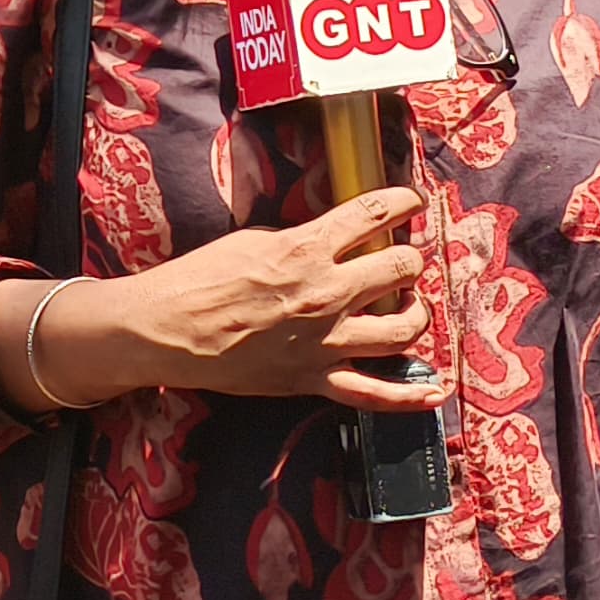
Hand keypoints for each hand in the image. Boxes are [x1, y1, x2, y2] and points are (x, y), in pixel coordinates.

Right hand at [82, 189, 436, 408]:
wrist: (165, 330)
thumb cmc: (199, 279)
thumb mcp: (251, 241)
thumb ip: (299, 240)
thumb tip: (332, 240)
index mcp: (306, 250)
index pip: (373, 214)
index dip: (403, 203)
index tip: (411, 203)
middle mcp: (324, 294)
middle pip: (400, 269)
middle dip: (410, 259)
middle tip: (404, 260)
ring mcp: (323, 342)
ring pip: (403, 330)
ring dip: (417, 314)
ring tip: (409, 307)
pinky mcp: (312, 379)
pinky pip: (373, 395)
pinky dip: (410, 395)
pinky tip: (434, 389)